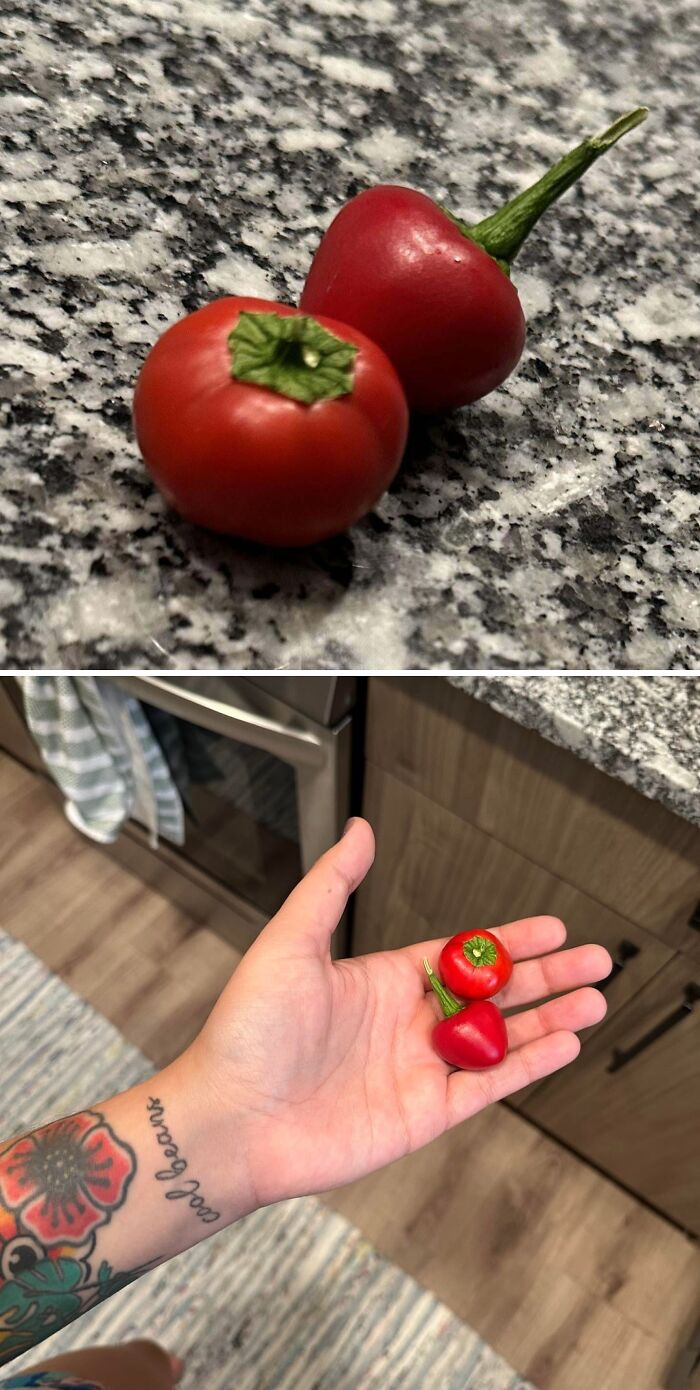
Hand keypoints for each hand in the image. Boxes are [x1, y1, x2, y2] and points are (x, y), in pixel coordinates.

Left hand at [187, 819, 610, 1208]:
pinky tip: (562, 1046)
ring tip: (595, 1001)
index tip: (552, 927)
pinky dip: (528, 1068)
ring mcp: (419, 1070)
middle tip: (595, 961)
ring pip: (502, 1041)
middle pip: (495, 995)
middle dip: (546, 977)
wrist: (229, 1119)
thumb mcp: (291, 941)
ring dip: (549, 1020)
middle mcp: (408, 1023)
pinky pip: (488, 1087)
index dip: (509, 942)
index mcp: (383, 980)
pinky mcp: (423, 1115)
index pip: (463, 955)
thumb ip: (333, 885)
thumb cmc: (247, 1030)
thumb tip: (361, 828)